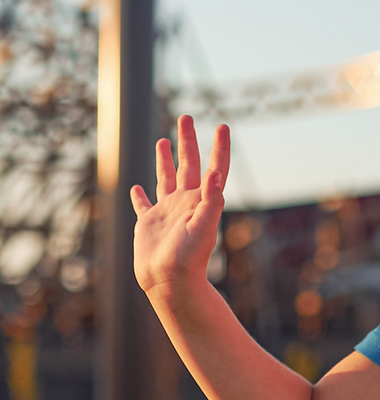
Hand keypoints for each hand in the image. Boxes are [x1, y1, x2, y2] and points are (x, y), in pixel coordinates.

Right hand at [130, 116, 229, 295]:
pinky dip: (140, 196)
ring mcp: (167, 212)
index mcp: (202, 200)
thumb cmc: (189, 258)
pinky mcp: (149, 223)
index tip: (223, 125)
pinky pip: (144, 205)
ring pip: (166, 178)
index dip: (219, 147)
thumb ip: (211, 200)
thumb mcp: (204, 226)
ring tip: (164, 141)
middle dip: (187, 140)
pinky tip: (136, 188)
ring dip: (165, 159)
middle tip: (185, 116)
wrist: (170, 282)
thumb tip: (215, 173)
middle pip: (188, 164)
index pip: (214, 167)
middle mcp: (186, 202)